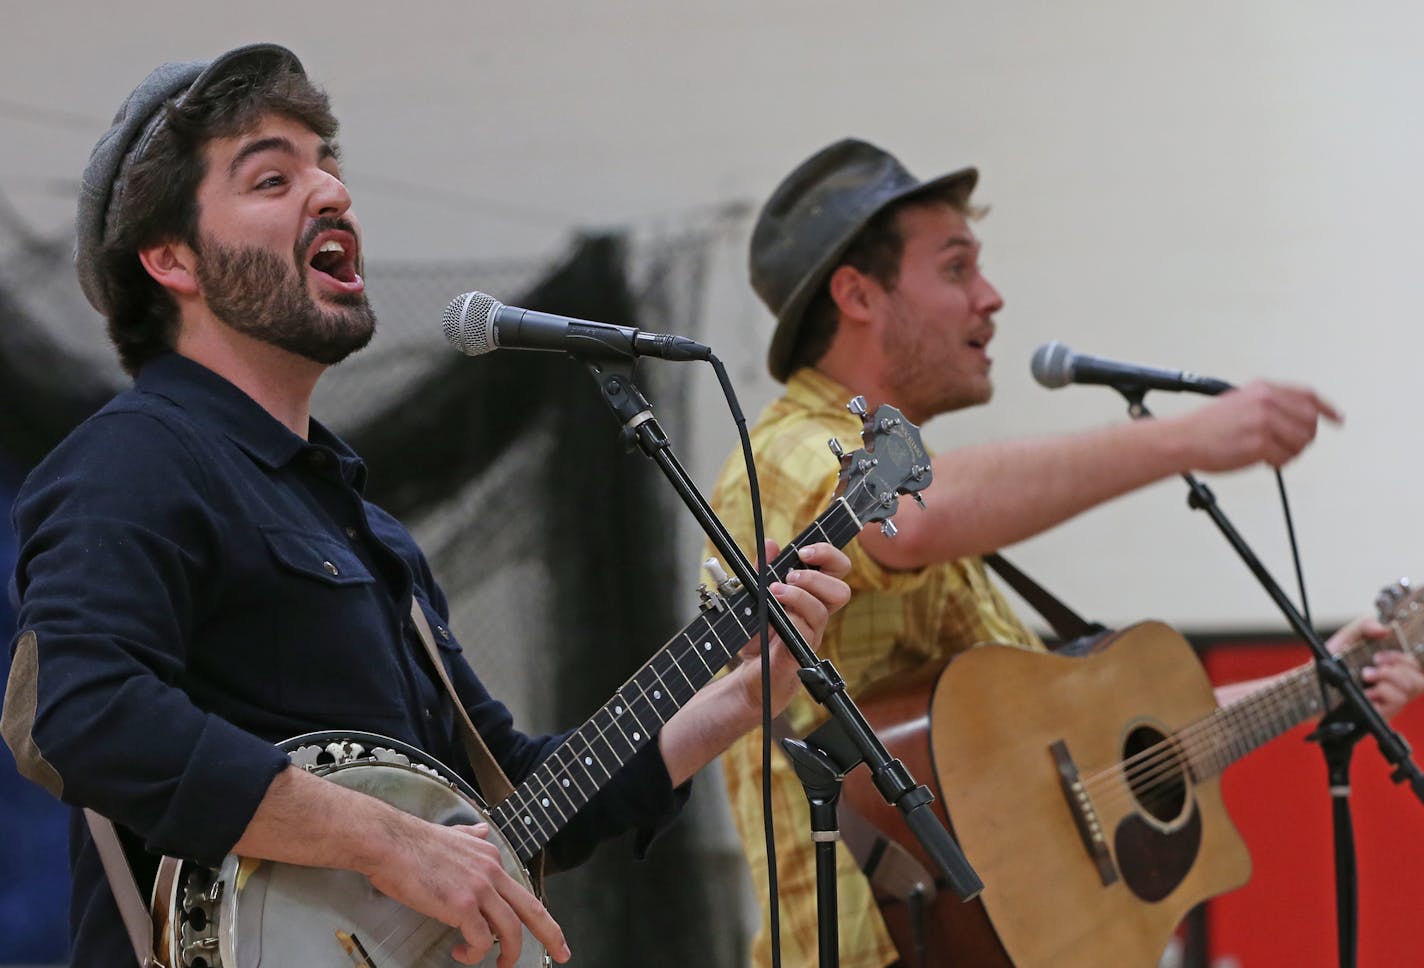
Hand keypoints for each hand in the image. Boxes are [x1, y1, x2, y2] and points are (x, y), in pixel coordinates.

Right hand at [365, 817, 570, 966]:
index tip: (544, 929)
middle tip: (563, 952)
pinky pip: (481, 940)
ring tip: (500, 965)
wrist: (389, 842)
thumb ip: (470, 836)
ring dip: (509, 953)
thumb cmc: (412, 843)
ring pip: (511, 930)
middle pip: (532, 909)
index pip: (520, 891)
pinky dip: (474, 954)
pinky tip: (460, 955)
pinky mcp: (462, 906)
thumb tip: (480, 831)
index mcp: (490, 857)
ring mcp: (479, 889)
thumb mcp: (452, 835)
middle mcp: (491, 872)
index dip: (534, 914)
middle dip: (552, 934)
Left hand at [731, 540, 851, 716]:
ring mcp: (811, 635)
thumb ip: (762, 570)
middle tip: (792, 575)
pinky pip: (806, 632)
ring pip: (823, 610)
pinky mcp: (800, 652)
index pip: (836, 570)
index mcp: (812, 596)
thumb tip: (771, 544)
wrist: (748, 677)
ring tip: (777, 592)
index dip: (828, 555)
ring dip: (800, 595)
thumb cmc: (758, 638)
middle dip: (818, 576)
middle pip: (842, 590)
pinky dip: (790, 617)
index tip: (804, 550)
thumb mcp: (755, 597)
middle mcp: (816, 615)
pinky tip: (773, 616)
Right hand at [1176, 380, 1340, 471]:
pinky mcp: (1259, 443)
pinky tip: (1265, 462)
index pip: (1307, 395)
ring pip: (1301, 441)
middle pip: (1309, 421)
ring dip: (1291, 453)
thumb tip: (1298, 418)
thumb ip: (1269, 404)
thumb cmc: (1206, 425)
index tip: (1337, 419)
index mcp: (1263, 389)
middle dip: (1304, 437)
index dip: (1326, 408)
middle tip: (1289, 447)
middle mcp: (1266, 401)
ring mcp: (1264, 422)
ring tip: (1273, 455)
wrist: (1183, 438)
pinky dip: (1279, 463)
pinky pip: (1286, 457)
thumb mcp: (1240, 401)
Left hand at [1327, 616, 1423, 720]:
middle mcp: (1394, 685)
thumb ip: (1364, 626)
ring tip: (1365, 676)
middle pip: (1418, 678)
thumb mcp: (1347, 639)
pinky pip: (1396, 702)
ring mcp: (1390, 701)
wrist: (1312, 684)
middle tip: (1370, 666)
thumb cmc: (1332, 662)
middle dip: (1394, 668)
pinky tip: (1366, 693)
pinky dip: (1381, 693)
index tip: (1379, 656)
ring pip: (1410, 688)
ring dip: (1386, 678)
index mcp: (1391, 667)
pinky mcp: (1384, 713)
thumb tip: (1383, 628)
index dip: (1403, 658)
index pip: (1414, 665)